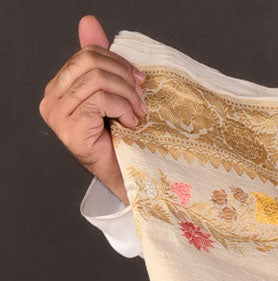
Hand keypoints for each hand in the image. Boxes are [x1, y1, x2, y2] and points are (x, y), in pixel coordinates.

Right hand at [39, 17, 146, 205]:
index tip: (139, 80)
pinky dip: (123, 108)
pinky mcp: (70, 129)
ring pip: (97, 81)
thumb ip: (101, 62)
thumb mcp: (113, 94)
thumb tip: (88, 22)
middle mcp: (52, 99)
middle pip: (90, 62)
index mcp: (60, 87)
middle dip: (123, 76)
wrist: (128, 179)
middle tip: (141, 96)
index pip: (86, 55)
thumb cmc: (122, 140)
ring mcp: (58, 115)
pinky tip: (131, 124)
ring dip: (127, 95)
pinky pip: (100, 101)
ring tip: (139, 113)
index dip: (117, 62)